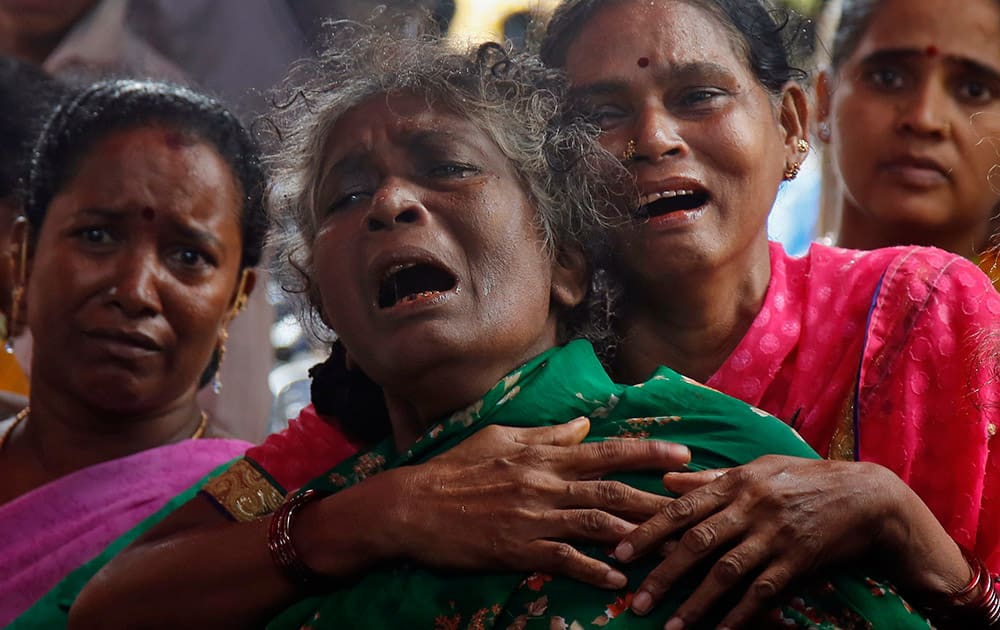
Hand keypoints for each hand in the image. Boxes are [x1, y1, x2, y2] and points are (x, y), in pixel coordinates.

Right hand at [380, 418, 689, 588]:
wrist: (413, 504)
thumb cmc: (456, 467)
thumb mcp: (500, 437)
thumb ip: (546, 434)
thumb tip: (582, 426)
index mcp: (544, 455)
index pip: (607, 450)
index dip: (649, 453)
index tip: (684, 455)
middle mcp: (546, 482)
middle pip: (614, 488)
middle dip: (660, 496)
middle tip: (697, 503)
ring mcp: (534, 516)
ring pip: (597, 522)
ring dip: (637, 535)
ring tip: (672, 548)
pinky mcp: (518, 548)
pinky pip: (563, 559)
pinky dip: (592, 569)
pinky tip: (618, 578)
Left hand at [613, 455, 957, 628]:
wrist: (864, 495)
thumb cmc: (803, 478)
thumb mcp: (756, 468)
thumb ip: (709, 479)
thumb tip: (666, 481)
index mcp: (735, 482)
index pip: (681, 508)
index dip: (649, 532)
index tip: (620, 553)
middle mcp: (750, 507)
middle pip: (697, 543)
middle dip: (664, 576)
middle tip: (638, 602)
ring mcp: (774, 536)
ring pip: (726, 573)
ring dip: (696, 604)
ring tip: (670, 627)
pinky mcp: (797, 561)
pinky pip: (762, 593)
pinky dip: (740, 615)